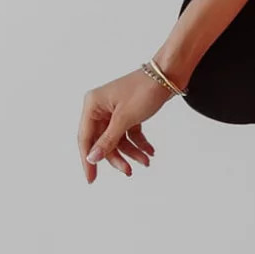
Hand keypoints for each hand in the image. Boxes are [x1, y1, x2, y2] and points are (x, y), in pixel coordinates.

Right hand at [78, 67, 175, 181]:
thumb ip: (108, 140)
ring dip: (131, 152)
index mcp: (92, 105)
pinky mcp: (128, 113)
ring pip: (117, 140)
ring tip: (145, 161)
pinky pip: (129, 133)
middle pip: (102, 141)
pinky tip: (149, 152)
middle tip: (127, 171)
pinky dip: (139, 143)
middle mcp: (100, 108)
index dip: (88, 160)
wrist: (168, 74)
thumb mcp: (125, 119)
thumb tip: (92, 158)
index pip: (85, 138)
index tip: (91, 179)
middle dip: (116, 157)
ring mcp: (114, 111)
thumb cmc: (145, 90)